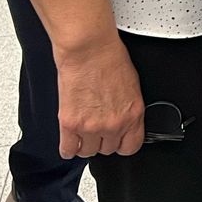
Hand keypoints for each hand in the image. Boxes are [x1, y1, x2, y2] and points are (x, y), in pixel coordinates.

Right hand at [53, 37, 144, 157]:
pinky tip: (70, 138)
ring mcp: (91, 127)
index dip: (122, 144)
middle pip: (108, 150)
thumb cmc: (110, 59)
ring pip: (87, 152)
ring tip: (83, 129)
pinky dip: (68, 147)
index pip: (131, 147)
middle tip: (98, 126)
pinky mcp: (70, 124)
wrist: (89, 49)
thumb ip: (128, 109)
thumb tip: (123, 119)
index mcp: (133, 114)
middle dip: (102, 139)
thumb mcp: (132, 86)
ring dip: (85, 142)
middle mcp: (114, 124)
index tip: (117, 139)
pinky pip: (68, 150)